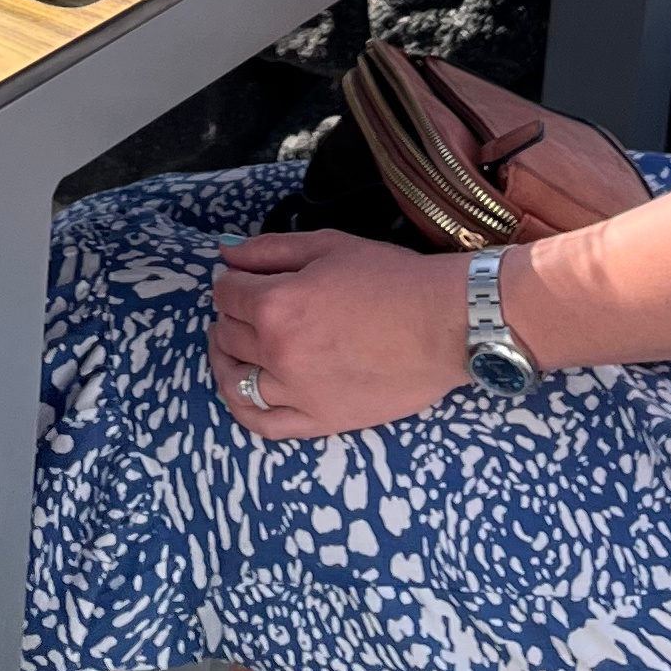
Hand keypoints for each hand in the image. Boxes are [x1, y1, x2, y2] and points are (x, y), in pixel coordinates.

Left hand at [208, 229, 469, 437]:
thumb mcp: (328, 246)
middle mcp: (279, 351)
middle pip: (228, 335)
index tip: (241, 282)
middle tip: (245, 309)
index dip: (230, 283)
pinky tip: (244, 391)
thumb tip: (225, 256)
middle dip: (230, 317)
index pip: (227, 295)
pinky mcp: (320, 421)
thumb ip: (269, 250)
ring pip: (235, 381)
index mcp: (277, 304)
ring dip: (227, 360)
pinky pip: (262, 424)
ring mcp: (297, 392)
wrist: (444, 324)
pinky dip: (242, 408)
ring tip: (235, 348)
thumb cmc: (391, 279)